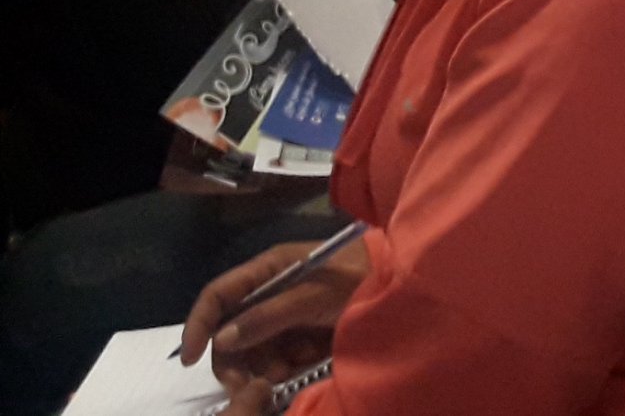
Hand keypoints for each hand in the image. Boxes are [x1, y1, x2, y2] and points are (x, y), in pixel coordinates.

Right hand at [181, 233, 371, 411]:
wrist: (404, 286)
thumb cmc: (359, 279)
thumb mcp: (315, 295)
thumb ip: (269, 315)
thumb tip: (222, 339)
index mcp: (269, 269)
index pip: (218, 294)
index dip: (199, 324)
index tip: (190, 359)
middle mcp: (270, 291)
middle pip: (229, 331)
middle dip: (236, 360)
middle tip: (252, 385)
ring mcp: (285, 314)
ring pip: (251, 350)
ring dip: (262, 366)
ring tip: (290, 369)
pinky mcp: (300, 334)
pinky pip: (276, 357)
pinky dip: (285, 366)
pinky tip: (306, 363)